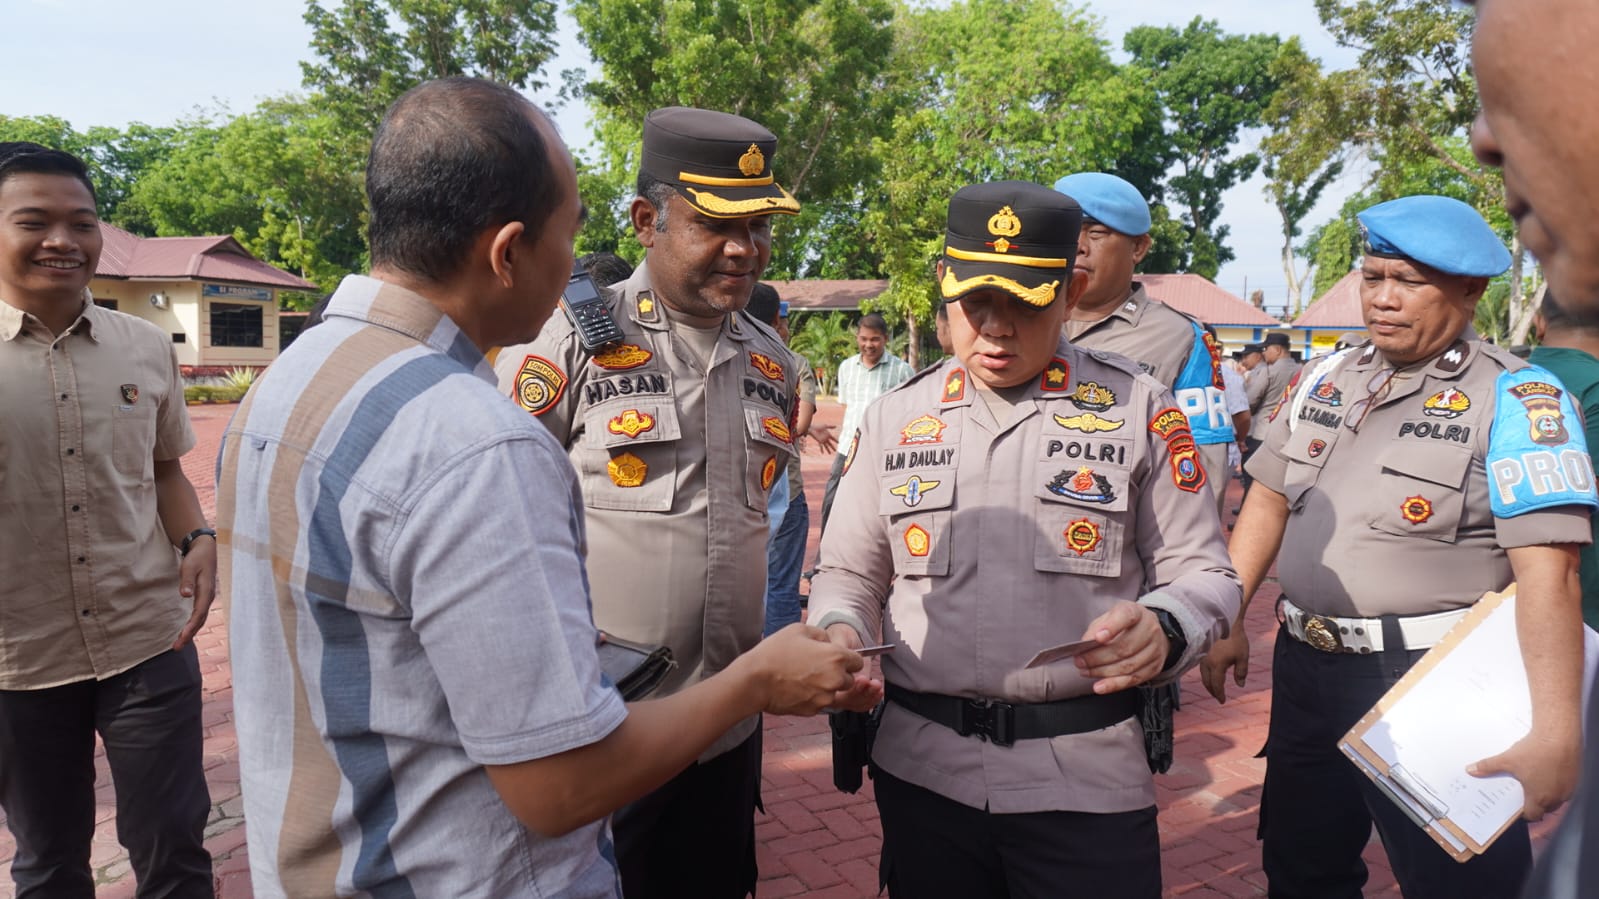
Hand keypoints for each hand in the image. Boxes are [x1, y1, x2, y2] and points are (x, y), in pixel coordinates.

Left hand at [173, 536, 216, 648]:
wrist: (206, 549)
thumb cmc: (197, 558)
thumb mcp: (189, 566)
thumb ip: (186, 581)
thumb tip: (185, 595)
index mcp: (206, 591)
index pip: (199, 613)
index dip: (190, 627)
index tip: (181, 637)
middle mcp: (208, 597)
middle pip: (200, 621)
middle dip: (189, 635)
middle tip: (177, 647)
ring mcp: (207, 598)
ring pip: (200, 619)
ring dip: (191, 632)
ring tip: (179, 643)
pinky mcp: (203, 597)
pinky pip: (199, 614)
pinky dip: (193, 624)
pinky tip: (186, 630)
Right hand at [740, 623, 864, 715]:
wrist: (754, 681)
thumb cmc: (774, 653)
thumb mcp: (799, 630)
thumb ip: (822, 635)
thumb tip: (829, 642)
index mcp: (836, 657)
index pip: (858, 661)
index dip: (848, 659)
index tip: (837, 658)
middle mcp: (835, 679)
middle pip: (850, 679)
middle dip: (838, 674)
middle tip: (817, 667)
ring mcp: (825, 697)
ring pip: (836, 693)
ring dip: (827, 687)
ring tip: (805, 677)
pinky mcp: (814, 710)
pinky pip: (821, 703)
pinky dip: (814, 697)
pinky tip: (798, 687)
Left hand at [808, 423, 838, 454]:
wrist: (813, 429)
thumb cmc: (818, 426)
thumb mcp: (825, 426)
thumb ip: (830, 426)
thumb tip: (836, 426)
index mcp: (828, 435)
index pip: (833, 438)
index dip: (836, 441)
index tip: (838, 443)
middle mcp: (826, 438)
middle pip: (830, 444)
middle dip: (833, 447)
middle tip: (835, 451)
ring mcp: (823, 440)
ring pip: (826, 446)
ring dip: (828, 450)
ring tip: (830, 453)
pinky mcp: (819, 441)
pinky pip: (821, 446)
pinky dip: (822, 450)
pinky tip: (822, 453)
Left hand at [1073, 601, 1167, 693]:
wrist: (1151, 632)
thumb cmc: (1125, 624)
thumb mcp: (1109, 617)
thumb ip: (1097, 628)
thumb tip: (1086, 644)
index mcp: (1136, 612)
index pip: (1126, 617)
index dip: (1111, 627)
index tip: (1098, 638)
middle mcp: (1149, 629)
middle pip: (1124, 647)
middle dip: (1098, 657)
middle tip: (1080, 661)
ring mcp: (1155, 649)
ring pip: (1128, 666)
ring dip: (1103, 672)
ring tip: (1086, 671)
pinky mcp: (1154, 667)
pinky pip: (1133, 679)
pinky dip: (1114, 685)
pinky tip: (1101, 686)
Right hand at [1199, 626, 1249, 703]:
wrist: (1225, 620)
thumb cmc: (1236, 638)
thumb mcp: (1243, 656)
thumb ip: (1241, 672)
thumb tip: (1240, 685)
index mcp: (1217, 665)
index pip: (1216, 685)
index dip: (1220, 694)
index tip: (1223, 701)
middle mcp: (1207, 663)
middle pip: (1207, 682)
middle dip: (1213, 691)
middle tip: (1219, 697)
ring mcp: (1202, 657)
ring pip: (1203, 676)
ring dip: (1209, 684)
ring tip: (1215, 688)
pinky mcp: (1202, 652)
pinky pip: (1202, 668)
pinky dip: (1206, 675)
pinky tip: (1211, 675)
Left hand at [1468, 729, 1580, 820]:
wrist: (1560, 735)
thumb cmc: (1536, 750)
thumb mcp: (1507, 759)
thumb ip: (1488, 767)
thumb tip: (1471, 770)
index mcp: (1540, 798)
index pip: (1532, 815)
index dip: (1523, 813)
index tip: (1516, 807)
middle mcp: (1557, 797)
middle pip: (1545, 808)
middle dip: (1534, 803)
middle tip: (1523, 793)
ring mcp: (1568, 788)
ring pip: (1556, 797)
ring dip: (1546, 793)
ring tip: (1533, 782)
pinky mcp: (1575, 777)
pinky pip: (1565, 786)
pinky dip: (1556, 783)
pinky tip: (1546, 771)